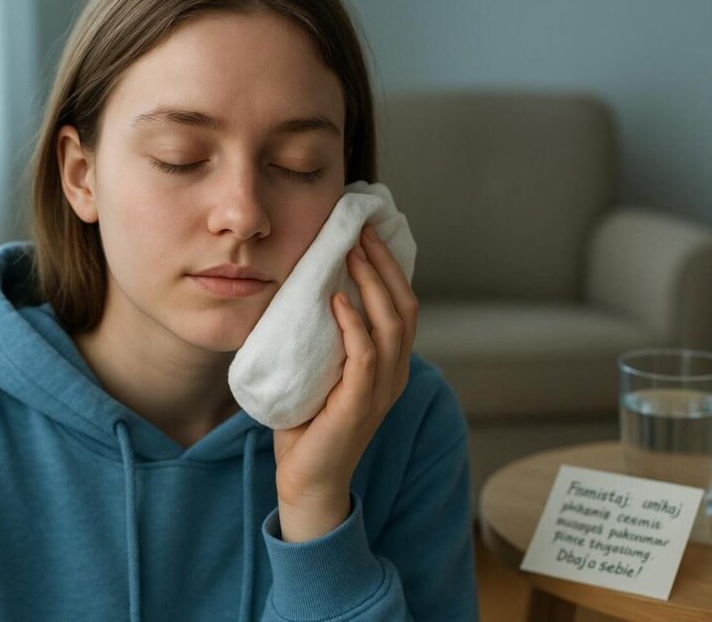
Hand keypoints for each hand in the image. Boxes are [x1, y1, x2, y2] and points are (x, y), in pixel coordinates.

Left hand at [272, 224, 418, 540]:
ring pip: (391, 325)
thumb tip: (306, 288)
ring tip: (351, 254)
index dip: (391, 266)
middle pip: (404, 306)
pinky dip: (354, 324)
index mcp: (389, 364)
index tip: (367, 232)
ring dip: (372, 284)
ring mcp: (381, 389)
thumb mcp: (323, 369)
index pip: (402, 304)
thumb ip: (326, 337)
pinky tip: (338, 299)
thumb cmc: (310, 423)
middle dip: (384, 264)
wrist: (307, 479)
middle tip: (360, 231)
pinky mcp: (360, 404)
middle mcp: (394, 373)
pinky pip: (365, 356)